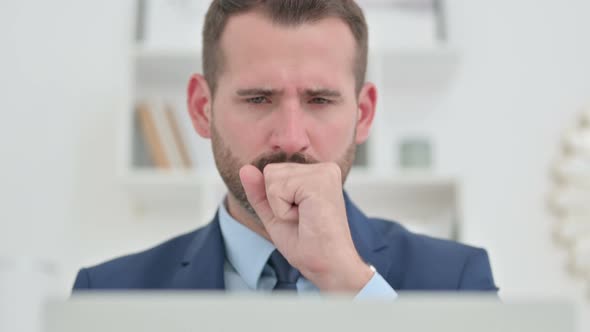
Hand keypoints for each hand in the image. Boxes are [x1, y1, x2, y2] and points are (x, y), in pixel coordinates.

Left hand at [239, 162, 373, 291]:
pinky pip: (276, 189)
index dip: (276, 201)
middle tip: (303, 220)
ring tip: (305, 219)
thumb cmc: (308, 244)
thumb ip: (260, 191)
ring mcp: (323, 172)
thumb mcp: (275, 214)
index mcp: (318, 173)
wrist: (326, 264)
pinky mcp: (318, 181)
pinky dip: (282, 210)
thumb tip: (245, 169)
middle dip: (277, 202)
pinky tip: (305, 218)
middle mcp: (324, 168)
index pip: (274, 172)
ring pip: (271, 178)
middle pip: (271, 172)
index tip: (300, 217)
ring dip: (280, 207)